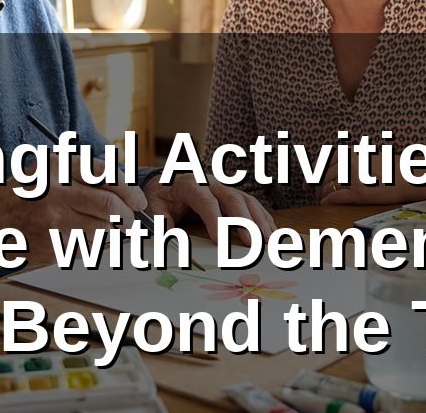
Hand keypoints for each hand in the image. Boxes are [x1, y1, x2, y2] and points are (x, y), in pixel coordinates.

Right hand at [0, 155, 147, 265]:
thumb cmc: (21, 196)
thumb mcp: (47, 170)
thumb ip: (82, 172)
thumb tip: (122, 184)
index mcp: (55, 167)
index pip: (105, 175)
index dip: (128, 189)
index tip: (137, 199)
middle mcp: (55, 192)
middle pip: (109, 206)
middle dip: (127, 215)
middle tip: (130, 220)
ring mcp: (53, 222)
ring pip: (101, 230)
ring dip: (107, 232)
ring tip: (94, 227)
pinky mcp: (52, 247)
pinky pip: (86, 248)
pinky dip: (89, 245)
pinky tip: (72, 238)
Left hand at [143, 173, 274, 244]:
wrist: (167, 185)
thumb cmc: (162, 199)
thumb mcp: (153, 207)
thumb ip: (159, 219)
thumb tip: (167, 231)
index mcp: (189, 184)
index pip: (205, 200)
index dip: (214, 219)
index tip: (220, 240)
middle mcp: (211, 183)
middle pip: (232, 199)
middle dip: (244, 221)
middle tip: (253, 243)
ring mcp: (225, 188)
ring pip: (247, 201)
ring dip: (259, 222)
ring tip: (269, 242)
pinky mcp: (234, 196)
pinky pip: (253, 207)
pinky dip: (264, 221)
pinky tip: (272, 236)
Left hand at [316, 162, 405, 205]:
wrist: (409, 177)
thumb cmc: (390, 169)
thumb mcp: (367, 157)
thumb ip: (350, 160)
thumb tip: (334, 168)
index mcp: (350, 153)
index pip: (323, 162)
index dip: (312, 173)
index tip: (307, 182)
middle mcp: (349, 163)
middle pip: (322, 176)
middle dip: (315, 186)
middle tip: (313, 194)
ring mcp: (353, 178)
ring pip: (326, 187)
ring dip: (321, 195)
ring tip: (322, 201)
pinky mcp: (359, 192)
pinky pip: (335, 197)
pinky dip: (327, 201)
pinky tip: (325, 204)